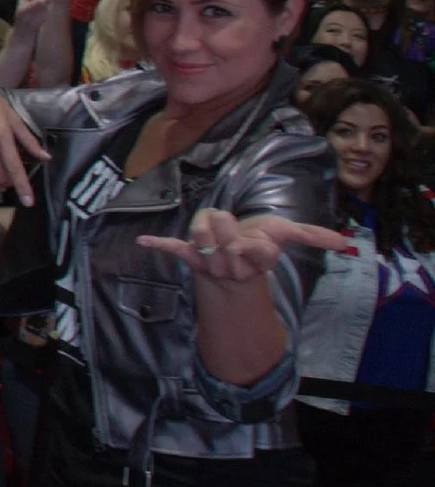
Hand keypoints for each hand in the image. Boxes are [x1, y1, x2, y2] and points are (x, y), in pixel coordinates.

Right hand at [0, 70, 48, 205]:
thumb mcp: (12, 115)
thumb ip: (28, 138)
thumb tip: (45, 156)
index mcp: (3, 136)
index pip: (15, 167)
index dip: (23, 186)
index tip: (29, 202)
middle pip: (0, 175)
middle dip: (9, 183)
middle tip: (13, 182)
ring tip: (1, 185)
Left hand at [138, 208, 350, 277]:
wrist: (236, 258)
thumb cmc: (260, 240)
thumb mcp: (286, 234)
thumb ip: (312, 236)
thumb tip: (344, 244)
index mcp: (254, 259)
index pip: (256, 252)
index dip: (254, 245)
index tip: (256, 242)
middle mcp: (230, 263)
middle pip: (223, 238)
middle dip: (224, 225)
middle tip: (228, 224)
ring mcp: (208, 260)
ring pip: (200, 235)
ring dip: (203, 225)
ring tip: (211, 227)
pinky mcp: (189, 254)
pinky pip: (173, 249)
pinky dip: (157, 244)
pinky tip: (143, 241)